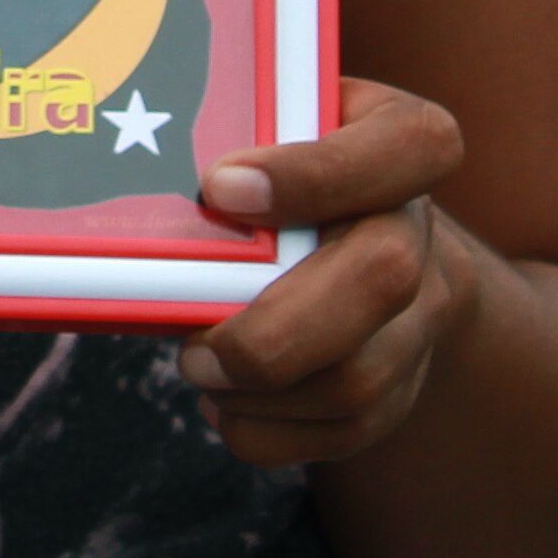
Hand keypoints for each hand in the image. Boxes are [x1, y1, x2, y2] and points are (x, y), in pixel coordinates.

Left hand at [175, 76, 483, 465]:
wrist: (362, 237)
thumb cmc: (287, 168)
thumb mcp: (269, 126)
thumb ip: (229, 134)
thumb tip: (136, 175)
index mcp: (398, 141)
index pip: (407, 145)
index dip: (318, 173)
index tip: (220, 188)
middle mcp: (419, 228)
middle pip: (386, 278)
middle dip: (274, 328)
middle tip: (195, 346)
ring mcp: (420, 314)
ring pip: (361, 377)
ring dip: (261, 392)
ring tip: (199, 369)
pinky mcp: (400, 385)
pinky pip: (346, 430)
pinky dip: (269, 430)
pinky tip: (226, 404)